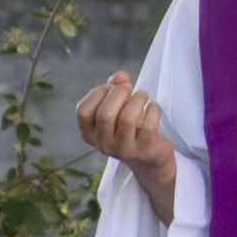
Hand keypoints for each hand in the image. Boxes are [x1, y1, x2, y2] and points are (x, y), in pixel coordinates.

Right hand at [75, 70, 177, 221]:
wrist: (149, 160)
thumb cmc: (129, 128)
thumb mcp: (116, 108)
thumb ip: (114, 88)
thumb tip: (120, 76)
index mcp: (89, 135)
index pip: (83, 111)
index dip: (97, 93)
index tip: (110, 87)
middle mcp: (103, 145)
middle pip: (104, 114)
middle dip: (118, 93)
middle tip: (129, 88)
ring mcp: (123, 150)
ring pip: (127, 118)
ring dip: (137, 99)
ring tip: (143, 95)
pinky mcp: (145, 151)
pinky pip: (148, 125)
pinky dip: (153, 110)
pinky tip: (154, 107)